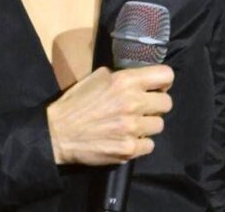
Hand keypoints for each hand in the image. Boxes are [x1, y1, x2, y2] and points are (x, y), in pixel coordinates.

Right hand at [46, 65, 172, 165]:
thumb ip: (118, 77)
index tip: (154, 88)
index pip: (166, 75)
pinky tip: (125, 139)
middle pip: (167, 102)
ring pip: (159, 125)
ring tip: (130, 125)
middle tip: (141, 109)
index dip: (162, 82)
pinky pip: (149, 145)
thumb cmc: (74, 103)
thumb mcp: (93, 79)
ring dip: (146, 125)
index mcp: (124, 81)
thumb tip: (137, 78)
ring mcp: (132, 128)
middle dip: (155, 105)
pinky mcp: (130, 149)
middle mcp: (132, 103)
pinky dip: (139, 143)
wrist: (57, 133)